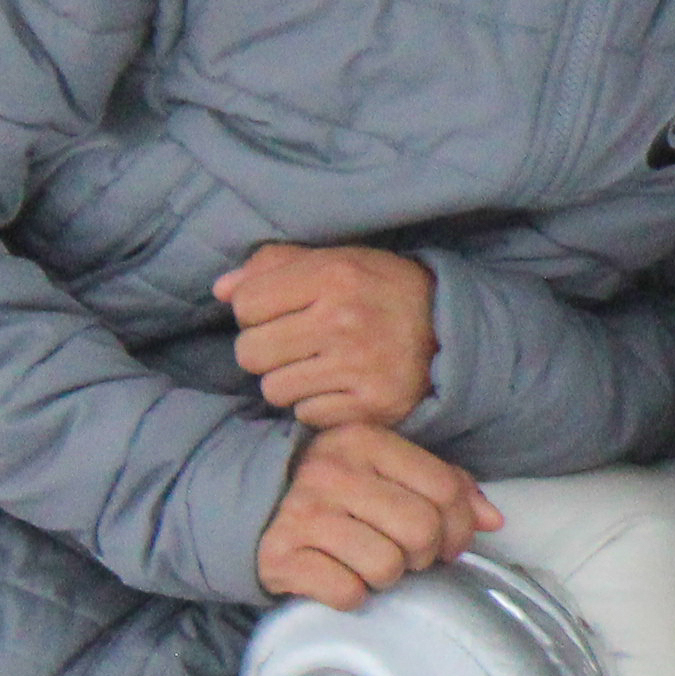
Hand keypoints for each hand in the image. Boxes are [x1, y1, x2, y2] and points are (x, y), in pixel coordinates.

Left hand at [220, 244, 437, 429]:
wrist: (453, 331)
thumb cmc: (383, 291)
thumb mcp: (337, 260)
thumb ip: (275, 266)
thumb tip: (221, 289)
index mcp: (333, 274)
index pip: (245, 305)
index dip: (255, 312)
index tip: (279, 314)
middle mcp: (344, 319)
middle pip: (251, 352)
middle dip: (265, 351)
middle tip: (293, 346)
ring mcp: (359, 366)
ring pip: (275, 389)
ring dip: (289, 382)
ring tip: (315, 368)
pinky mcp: (373, 405)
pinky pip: (307, 415)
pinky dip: (316, 405)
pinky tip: (338, 388)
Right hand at [255, 424, 501, 608]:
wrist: (252, 510)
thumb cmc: (338, 494)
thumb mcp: (388, 472)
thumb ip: (445, 486)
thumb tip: (493, 520)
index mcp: (365, 441)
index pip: (445, 489)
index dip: (460, 527)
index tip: (448, 544)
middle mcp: (332, 471)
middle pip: (421, 530)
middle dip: (423, 555)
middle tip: (407, 556)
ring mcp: (302, 513)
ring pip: (387, 565)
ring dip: (386, 576)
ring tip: (368, 563)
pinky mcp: (280, 556)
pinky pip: (347, 592)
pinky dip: (351, 594)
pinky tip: (339, 576)